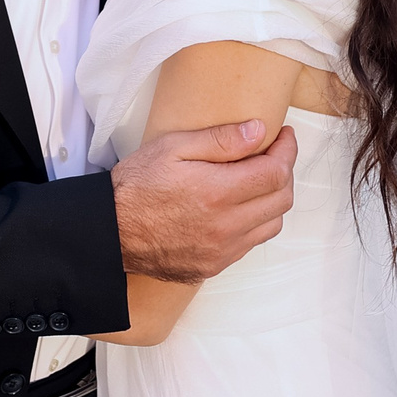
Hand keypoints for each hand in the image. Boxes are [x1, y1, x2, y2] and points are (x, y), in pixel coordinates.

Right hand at [110, 119, 297, 282]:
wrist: (109, 231)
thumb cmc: (136, 186)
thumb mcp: (173, 147)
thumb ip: (220, 140)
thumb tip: (259, 131)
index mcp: (218, 193)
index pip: (276, 172)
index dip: (287, 151)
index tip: (284, 136)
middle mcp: (226, 227)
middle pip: (282, 199)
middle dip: (285, 172)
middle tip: (273, 154)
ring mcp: (221, 251)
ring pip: (272, 225)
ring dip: (274, 199)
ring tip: (259, 180)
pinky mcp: (214, 265)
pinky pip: (250, 243)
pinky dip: (255, 222)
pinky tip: (239, 206)